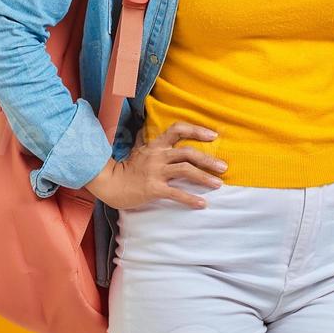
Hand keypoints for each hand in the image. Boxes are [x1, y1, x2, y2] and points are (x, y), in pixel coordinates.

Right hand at [86, 122, 226, 210]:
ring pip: (185, 171)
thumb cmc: (127, 168)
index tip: (213, 136)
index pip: (178, 130)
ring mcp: (155, 172)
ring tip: (218, 184)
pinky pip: (176, 193)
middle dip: (208, 160)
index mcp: (156, 145)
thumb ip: (150, 141)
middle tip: (224, 167)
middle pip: (188, 153)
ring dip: (204, 178)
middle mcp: (158, 156)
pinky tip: (202, 204)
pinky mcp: (153, 189)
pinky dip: (190, 198)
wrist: (109, 184)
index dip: (197, 130)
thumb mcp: (139, 150)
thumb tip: (153, 129)